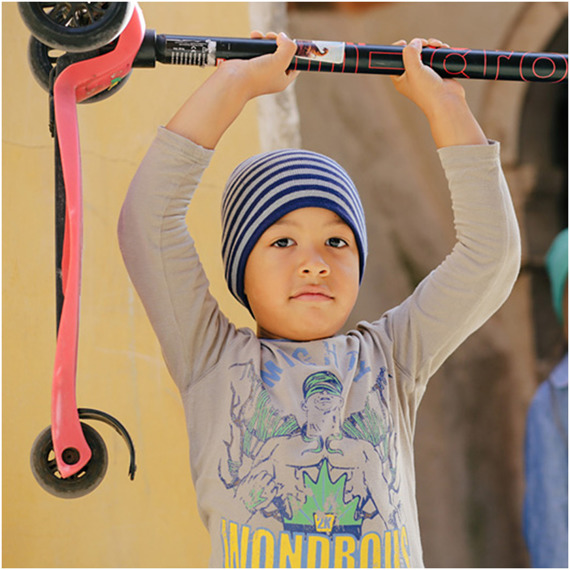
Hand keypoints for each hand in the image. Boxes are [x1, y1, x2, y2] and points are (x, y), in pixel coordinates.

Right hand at [166, 31, 298, 148]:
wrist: (234, 80)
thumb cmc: (258, 75)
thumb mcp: (281, 60)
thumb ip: (288, 47)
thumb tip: (283, 37)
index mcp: (283, 79)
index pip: (295, 65)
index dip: (296, 53)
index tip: (292, 42)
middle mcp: (272, 75)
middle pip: (282, 54)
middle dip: (279, 42)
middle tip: (273, 37)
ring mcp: (260, 69)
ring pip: (268, 49)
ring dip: (266, 39)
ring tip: (260, 35)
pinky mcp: (249, 63)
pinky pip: (256, 49)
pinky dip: (255, 41)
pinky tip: (253, 36)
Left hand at [390, 38, 465, 117]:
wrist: (447, 101)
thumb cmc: (427, 90)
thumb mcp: (413, 69)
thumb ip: (410, 52)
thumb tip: (415, 42)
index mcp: (401, 78)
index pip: (394, 61)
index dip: (397, 50)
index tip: (403, 42)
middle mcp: (412, 76)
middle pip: (412, 53)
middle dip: (419, 44)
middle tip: (424, 44)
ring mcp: (425, 73)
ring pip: (426, 52)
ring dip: (431, 45)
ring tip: (437, 45)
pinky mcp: (438, 71)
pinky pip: (437, 55)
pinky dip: (440, 50)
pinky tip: (443, 48)